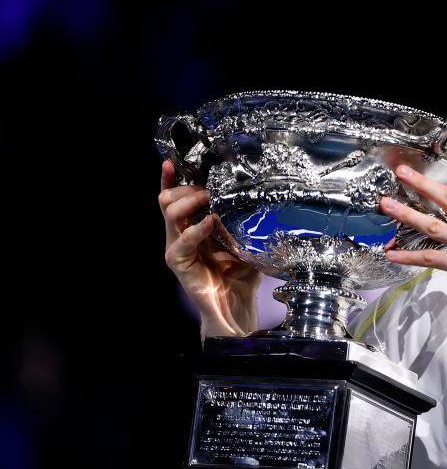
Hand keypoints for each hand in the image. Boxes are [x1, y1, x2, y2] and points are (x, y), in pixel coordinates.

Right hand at [159, 160, 260, 337]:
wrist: (236, 306)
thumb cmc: (241, 274)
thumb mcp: (246, 240)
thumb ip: (243, 220)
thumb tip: (256, 195)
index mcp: (194, 225)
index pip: (177, 197)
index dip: (172, 179)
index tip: (171, 162)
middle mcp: (181, 234)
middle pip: (168, 199)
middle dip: (186, 187)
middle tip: (207, 187)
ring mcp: (177, 247)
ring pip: (170, 213)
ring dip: (189, 201)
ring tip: (207, 198)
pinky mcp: (179, 263)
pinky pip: (181, 241)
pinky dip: (196, 228)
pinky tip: (210, 222)